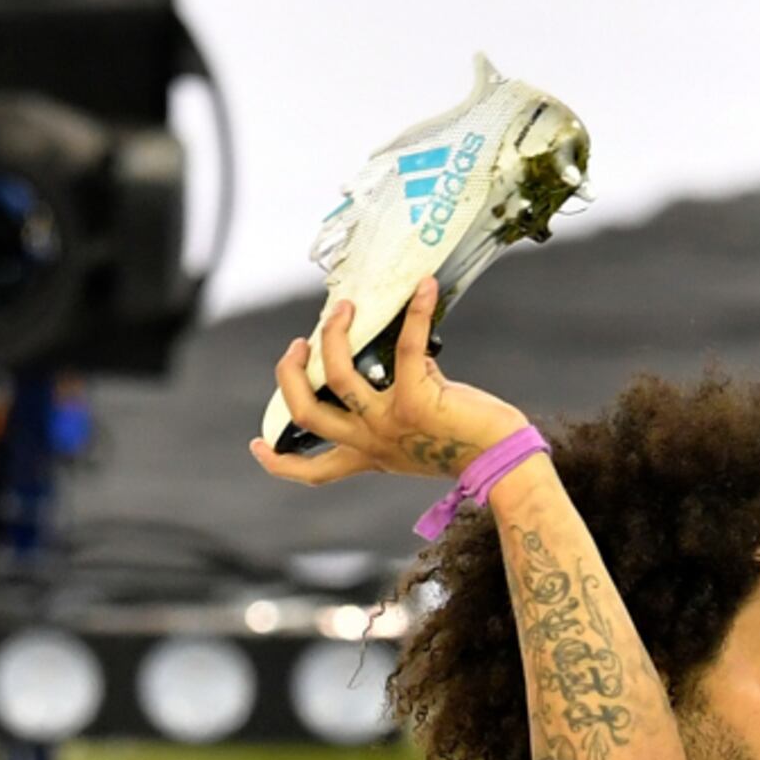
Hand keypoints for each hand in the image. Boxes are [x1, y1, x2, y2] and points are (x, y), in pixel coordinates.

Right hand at [250, 276, 532, 487]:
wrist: (502, 460)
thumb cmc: (465, 445)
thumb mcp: (414, 437)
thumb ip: (391, 409)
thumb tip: (382, 355)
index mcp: (368, 456)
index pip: (313, 471)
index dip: (279, 461)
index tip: (258, 443)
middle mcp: (371, 442)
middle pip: (304, 414)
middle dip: (289, 375)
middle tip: (297, 345)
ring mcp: (389, 423)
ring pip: (336, 377)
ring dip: (332, 337)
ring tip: (342, 308)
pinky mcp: (416, 401)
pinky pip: (407, 346)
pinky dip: (417, 311)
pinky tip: (425, 288)